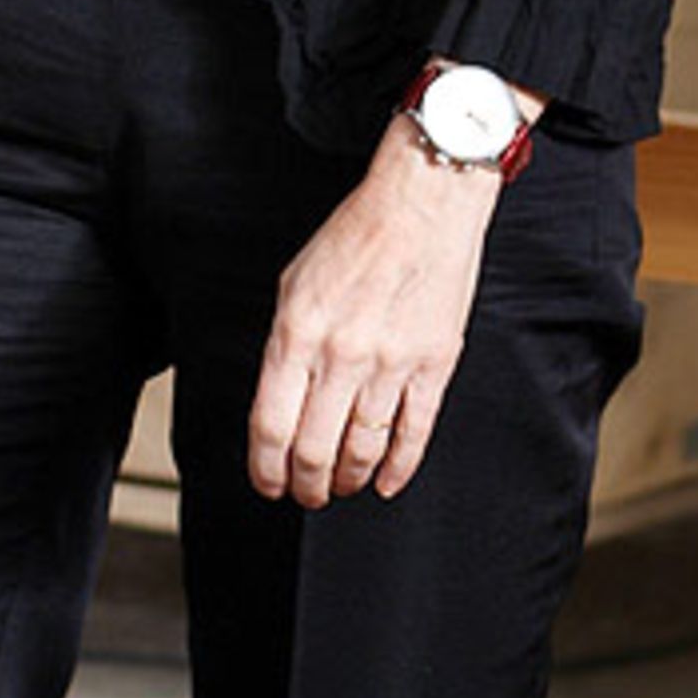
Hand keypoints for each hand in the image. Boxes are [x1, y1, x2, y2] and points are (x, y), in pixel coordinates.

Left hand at [248, 115, 501, 507]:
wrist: (422, 203)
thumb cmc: (356, 235)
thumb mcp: (294, 282)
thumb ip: (284, 344)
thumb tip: (279, 402)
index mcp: (297, 332)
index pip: (270, 426)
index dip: (264, 469)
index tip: (267, 483)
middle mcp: (340, 354)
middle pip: (313, 450)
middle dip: (305, 485)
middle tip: (305, 494)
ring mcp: (390, 364)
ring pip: (362, 451)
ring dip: (347, 480)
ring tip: (341, 487)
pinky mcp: (433, 365)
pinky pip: (413, 434)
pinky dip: (398, 469)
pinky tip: (385, 483)